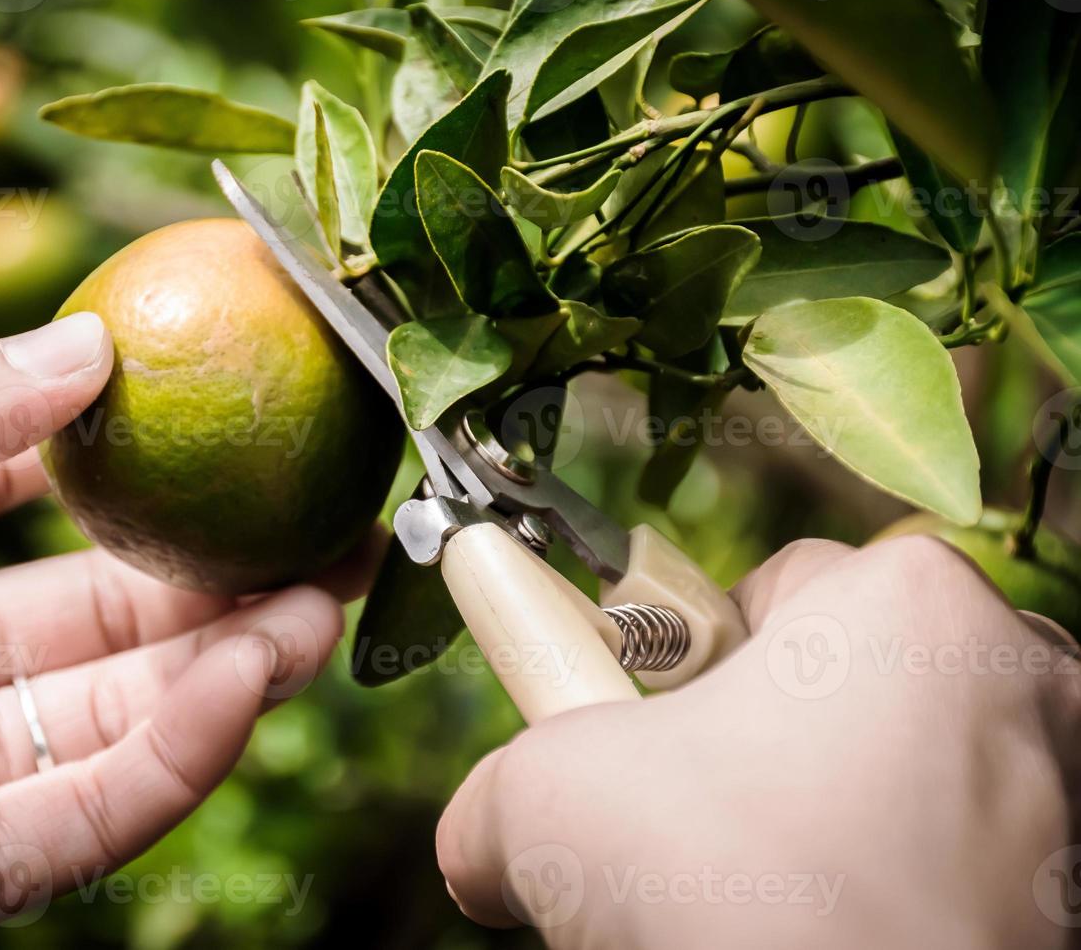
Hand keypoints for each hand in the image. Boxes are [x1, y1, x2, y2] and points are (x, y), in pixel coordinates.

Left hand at [0, 313, 368, 947]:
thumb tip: (89, 341)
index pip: (27, 503)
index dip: (126, 467)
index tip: (223, 419)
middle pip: (104, 623)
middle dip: (219, 579)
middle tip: (328, 530)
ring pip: (120, 720)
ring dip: (230, 666)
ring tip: (323, 605)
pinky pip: (86, 815)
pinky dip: (174, 758)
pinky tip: (241, 688)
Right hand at [437, 537, 1080, 947]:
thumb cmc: (733, 892)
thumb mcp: (552, 802)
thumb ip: (496, 792)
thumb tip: (477, 849)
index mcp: (909, 603)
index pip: (776, 584)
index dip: (691, 661)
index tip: (654, 733)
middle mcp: (1021, 678)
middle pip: (854, 677)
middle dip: (773, 743)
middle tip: (705, 823)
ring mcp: (1067, 795)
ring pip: (916, 772)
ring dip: (842, 818)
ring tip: (768, 900)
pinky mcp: (1076, 898)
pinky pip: (972, 861)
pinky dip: (905, 890)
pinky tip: (834, 937)